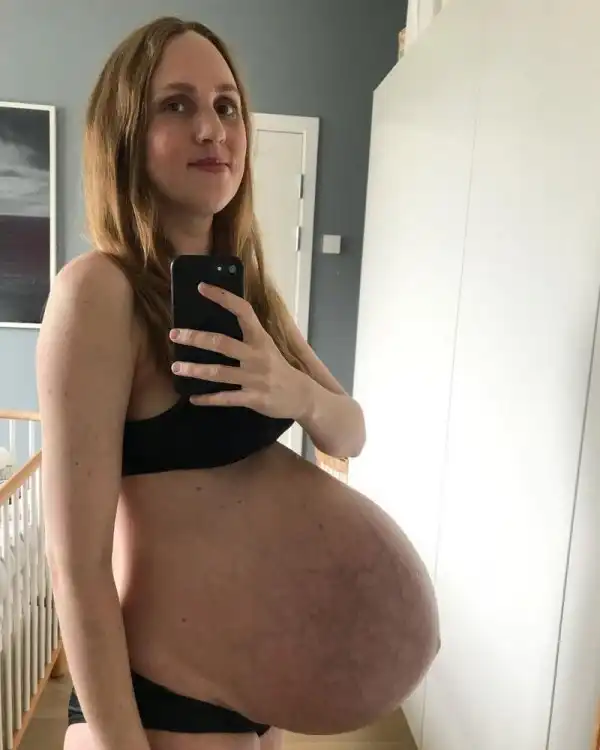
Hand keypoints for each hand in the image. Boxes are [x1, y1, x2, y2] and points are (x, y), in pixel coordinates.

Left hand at [169, 283, 309, 419]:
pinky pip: (226, 398)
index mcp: (260, 338)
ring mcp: (255, 378)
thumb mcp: (267, 347)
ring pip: (219, 372)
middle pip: (222, 343)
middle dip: (195, 338)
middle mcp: (257, 356)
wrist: (302, 396)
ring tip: (176, 367)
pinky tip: (193, 398)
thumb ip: (247, 336)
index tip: (201, 287)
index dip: (222, 297)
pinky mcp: (253, 398)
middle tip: (174, 335)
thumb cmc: (279, 368)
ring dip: (195, 370)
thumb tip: (218, 322)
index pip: (242, 310)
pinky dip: (208, 399)